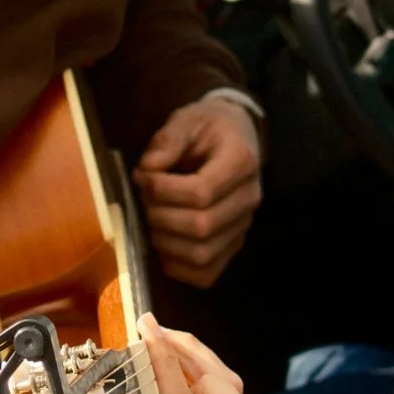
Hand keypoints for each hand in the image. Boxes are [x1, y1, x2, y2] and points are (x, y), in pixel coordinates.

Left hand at [135, 96, 261, 288]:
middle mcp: (248, 199)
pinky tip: (164, 243)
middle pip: (202, 226)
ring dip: (165, 242)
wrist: (236, 137)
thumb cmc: (209, 128)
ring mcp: (243, 227)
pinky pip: (206, 274)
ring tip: (153, 219)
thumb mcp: (187, 119)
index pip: (202, 191)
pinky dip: (178, 267)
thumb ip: (167, 140)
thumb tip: (147, 169)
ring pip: (203, 255)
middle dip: (161, 216)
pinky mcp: (232, 245)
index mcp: (241, 162)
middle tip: (145, 199)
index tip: (144, 176)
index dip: (164, 190)